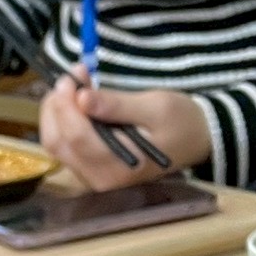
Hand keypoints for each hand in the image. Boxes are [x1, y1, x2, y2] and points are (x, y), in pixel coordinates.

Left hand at [37, 74, 211, 190]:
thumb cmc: (182, 122)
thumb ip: (117, 105)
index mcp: (118, 167)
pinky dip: (65, 121)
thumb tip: (81, 98)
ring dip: (58, 112)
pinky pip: (65, 145)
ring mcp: (92, 176)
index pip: (75, 136)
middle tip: (69, 77)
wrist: (199, 141)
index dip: (65, 105)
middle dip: (56, 107)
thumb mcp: (157, 107)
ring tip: (74, 85)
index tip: (69, 77)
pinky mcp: (90, 169)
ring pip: (56, 144)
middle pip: (57, 142)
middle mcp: (99, 178)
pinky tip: (76, 101)